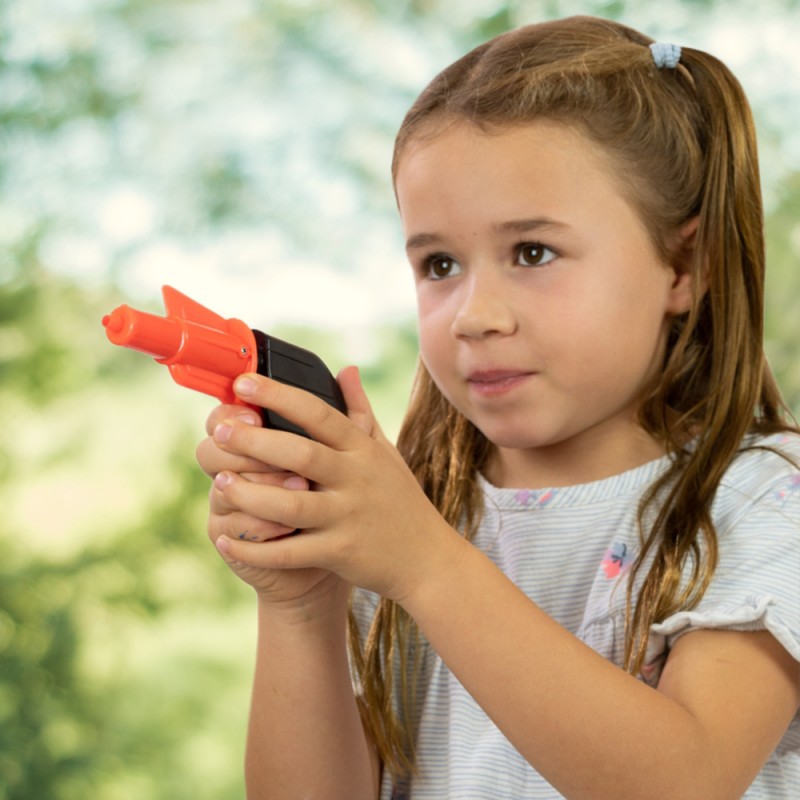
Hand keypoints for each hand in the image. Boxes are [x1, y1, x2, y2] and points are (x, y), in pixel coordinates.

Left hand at [211, 367, 462, 602]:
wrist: (427, 557)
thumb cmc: (399, 499)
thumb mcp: (384, 451)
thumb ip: (360, 411)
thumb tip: (345, 369)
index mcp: (362, 449)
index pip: (319, 414)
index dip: (280, 396)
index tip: (244, 383)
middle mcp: (356, 478)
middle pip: (301, 454)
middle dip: (255, 441)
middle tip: (220, 432)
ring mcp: (348, 516)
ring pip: (290, 504)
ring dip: (250, 494)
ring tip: (219, 483)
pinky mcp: (341, 552)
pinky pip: (291, 552)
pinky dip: (256, 548)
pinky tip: (225, 541)